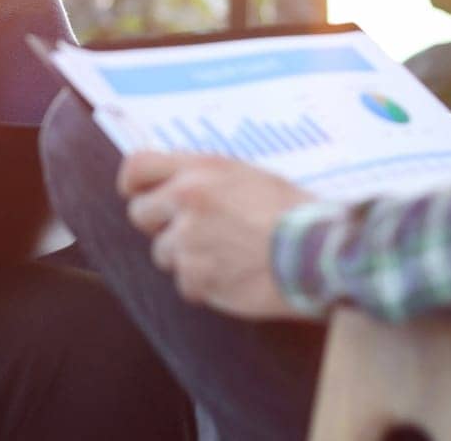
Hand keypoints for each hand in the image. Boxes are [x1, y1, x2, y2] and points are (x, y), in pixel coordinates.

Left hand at [118, 152, 316, 320]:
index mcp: (201, 168)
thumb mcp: (248, 175)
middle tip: (193, 232)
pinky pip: (186, 284)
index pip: (137, 166)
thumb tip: (175, 185)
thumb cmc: (293, 212)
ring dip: (188, 258)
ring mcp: (189, 239)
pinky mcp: (197, 276)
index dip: (133, 184)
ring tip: (229, 255)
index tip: (137, 194)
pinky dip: (206, 285)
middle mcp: (188, 199)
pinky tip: (236, 275)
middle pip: (140, 214)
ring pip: (163, 254)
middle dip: (160, 226)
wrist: (317, 250)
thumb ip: (206, 179)